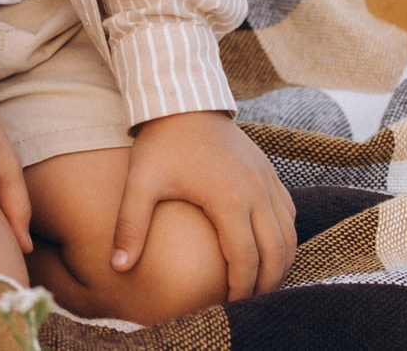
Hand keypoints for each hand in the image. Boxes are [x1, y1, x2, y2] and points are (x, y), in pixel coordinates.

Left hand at [113, 112, 295, 300]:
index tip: (227, 306)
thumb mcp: (141, 183)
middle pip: (275, 254)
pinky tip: (267, 251)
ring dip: (279, 264)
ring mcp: (267, 181)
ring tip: (260, 285)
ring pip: (289, 236)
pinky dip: (284, 239)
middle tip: (247, 305)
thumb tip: (117, 267)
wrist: (182, 100)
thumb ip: (130, 226)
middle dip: (265, 285)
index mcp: (228, 199)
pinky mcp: (269, 172)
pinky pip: (288, 214)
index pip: (246, 260)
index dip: (240, 289)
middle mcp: (256, 192)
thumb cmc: (160, 144)